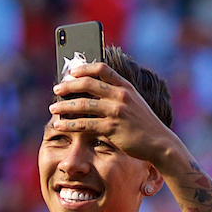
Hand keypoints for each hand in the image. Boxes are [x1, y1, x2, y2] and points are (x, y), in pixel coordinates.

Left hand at [49, 61, 177, 167]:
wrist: (159, 143)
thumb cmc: (144, 124)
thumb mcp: (134, 103)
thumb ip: (118, 95)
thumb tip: (94, 91)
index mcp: (126, 87)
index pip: (102, 69)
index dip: (84, 68)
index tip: (71, 72)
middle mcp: (121, 96)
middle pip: (88, 84)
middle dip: (68, 86)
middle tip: (56, 89)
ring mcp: (116, 112)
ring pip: (83, 104)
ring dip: (64, 106)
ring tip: (52, 109)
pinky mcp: (112, 128)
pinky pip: (85, 124)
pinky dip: (69, 124)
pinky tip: (59, 124)